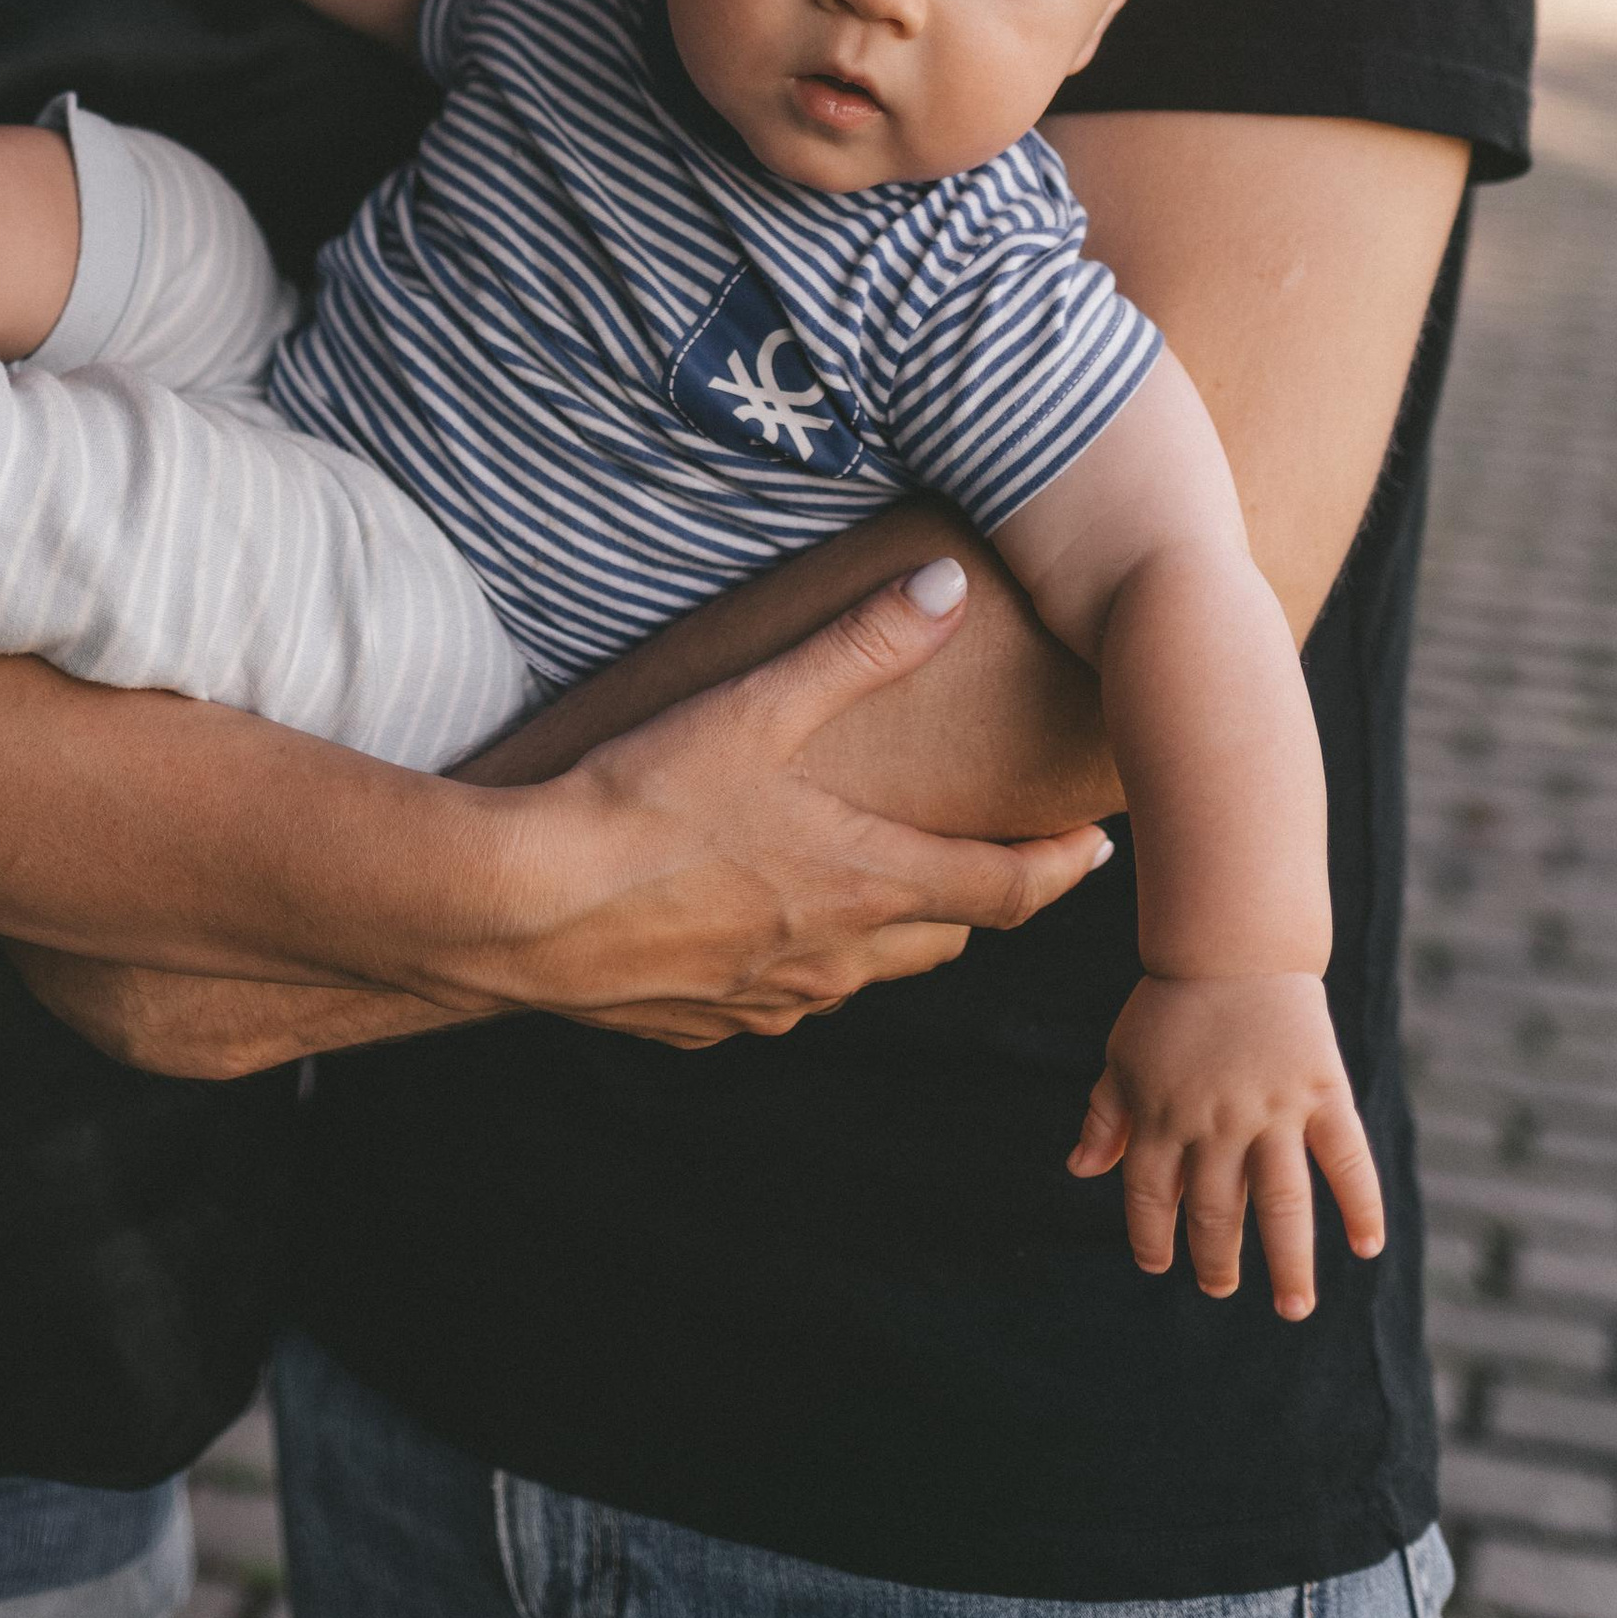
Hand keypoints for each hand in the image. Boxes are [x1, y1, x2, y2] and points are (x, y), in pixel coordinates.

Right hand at [480, 559, 1116, 1038]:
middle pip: (942, 939)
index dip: (1059, 869)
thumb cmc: (643, 803)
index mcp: (866, 882)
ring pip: (861, 977)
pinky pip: (776, 1004)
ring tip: (869, 886)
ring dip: (884, 935)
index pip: (1005, 891)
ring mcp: (770, 1004)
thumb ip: (860, 649)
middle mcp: (835, 959)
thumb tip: (950, 590)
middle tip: (987, 860)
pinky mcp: (704, 1026)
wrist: (523, 911)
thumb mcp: (758, 707)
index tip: (1093, 851)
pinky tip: (752, 929)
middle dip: (974, 900)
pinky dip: (791, 967)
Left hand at [1069, 970, 1385, 1319]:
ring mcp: (1272, 1111)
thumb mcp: (1122, 1055)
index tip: (1158, 1264)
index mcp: (1162, 1114)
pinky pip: (1346, 1159)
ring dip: (1289, 1264)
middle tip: (1219, 1287)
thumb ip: (1105, 1116)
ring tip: (1293, 1308)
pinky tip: (1367, 1247)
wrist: (1232, 946)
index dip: (1150, 1235)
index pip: (1149, 1195)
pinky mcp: (1321, 1092)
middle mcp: (1216, 1122)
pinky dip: (1362, 1205)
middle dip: (1215, 1260)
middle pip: (1214, 1211)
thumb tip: (1079, 1171)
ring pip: (1282, 1205)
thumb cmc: (1171, 1004)